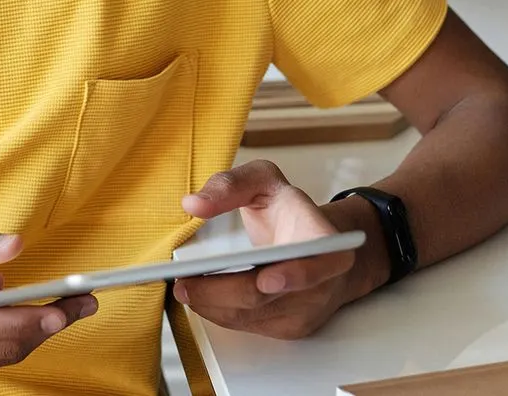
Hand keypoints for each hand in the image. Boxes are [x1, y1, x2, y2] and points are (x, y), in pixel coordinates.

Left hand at [172, 160, 362, 339]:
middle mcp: (323, 280)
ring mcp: (308, 308)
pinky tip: (201, 298)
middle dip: (221, 292)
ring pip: (253, 316)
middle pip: (268, 296)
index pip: (318, 261)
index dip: (295, 275)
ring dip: (213, 306)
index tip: (266, 280)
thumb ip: (229, 185)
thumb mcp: (262, 180)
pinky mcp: (290, 327)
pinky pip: (250, 326)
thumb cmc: (288, 211)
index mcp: (324, 238)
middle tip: (185, 283)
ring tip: (183, 288)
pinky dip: (221, 314)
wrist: (313, 243)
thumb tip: (194, 204)